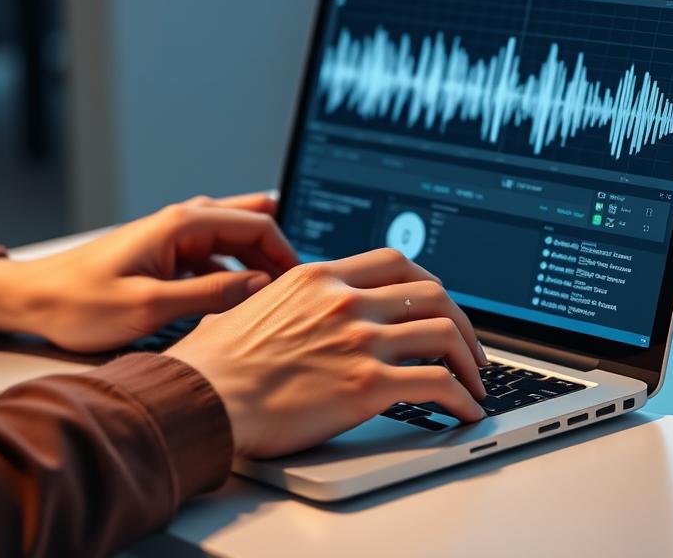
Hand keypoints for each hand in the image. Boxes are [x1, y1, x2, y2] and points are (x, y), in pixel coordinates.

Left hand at [0, 193, 298, 352]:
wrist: (32, 301)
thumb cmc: (80, 303)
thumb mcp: (151, 306)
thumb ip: (212, 293)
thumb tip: (260, 286)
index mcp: (181, 224)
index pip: (258, 224)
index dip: (288, 252)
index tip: (304, 283)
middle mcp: (181, 221)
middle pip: (251, 223)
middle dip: (278, 251)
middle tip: (297, 287)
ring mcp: (174, 236)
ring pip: (234, 238)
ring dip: (258, 262)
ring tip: (275, 296)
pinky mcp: (166, 254)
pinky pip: (215, 254)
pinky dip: (236, 270)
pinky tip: (240, 300)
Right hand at [166, 248, 489, 458]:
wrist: (199, 398)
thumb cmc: (212, 364)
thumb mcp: (253, 306)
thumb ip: (288, 300)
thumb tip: (296, 309)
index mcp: (319, 277)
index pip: (396, 263)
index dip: (428, 283)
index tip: (437, 304)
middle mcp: (345, 301)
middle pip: (431, 292)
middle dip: (460, 319)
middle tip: (467, 345)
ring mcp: (359, 341)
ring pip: (443, 332)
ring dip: (468, 358)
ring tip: (473, 380)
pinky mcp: (367, 385)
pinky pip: (436, 384)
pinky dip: (461, 398)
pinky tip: (464, 410)